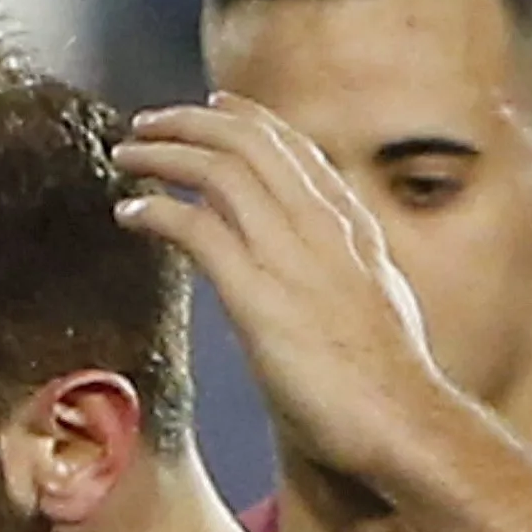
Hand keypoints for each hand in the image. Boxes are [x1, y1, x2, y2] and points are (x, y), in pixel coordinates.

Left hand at [114, 100, 471, 504]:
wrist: (404, 423)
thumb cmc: (388, 385)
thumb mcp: (375, 306)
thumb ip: (344, 274)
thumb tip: (320, 276)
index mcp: (352, 227)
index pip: (294, 147)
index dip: (246, 119)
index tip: (212, 108)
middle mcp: (323, 225)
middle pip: (248, 141)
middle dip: (190, 122)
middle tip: (148, 125)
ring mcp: (292, 256)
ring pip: (217, 169)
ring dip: (162, 154)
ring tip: (127, 157)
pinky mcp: (258, 295)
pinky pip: (196, 228)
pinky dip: (156, 210)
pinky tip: (132, 213)